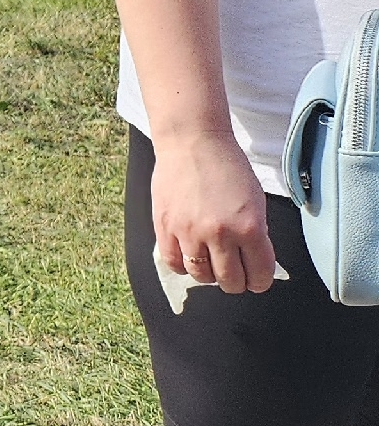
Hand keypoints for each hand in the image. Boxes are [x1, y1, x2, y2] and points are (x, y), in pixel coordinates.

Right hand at [150, 129, 275, 293]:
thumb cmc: (227, 167)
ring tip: (211, 264)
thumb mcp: (255, 201)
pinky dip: (183, 266)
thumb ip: (255, 232)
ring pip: (201, 275)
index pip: (260, 273)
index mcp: (249, 227)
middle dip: (236, 283)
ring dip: (209, 276)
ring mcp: (189, 232)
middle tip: (235, 275)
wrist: (193, 142)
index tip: (257, 280)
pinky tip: (189, 257)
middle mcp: (220, 234)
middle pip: (230, 280)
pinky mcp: (165, 227)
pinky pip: (174, 262)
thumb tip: (252, 259)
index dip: (260, 281)